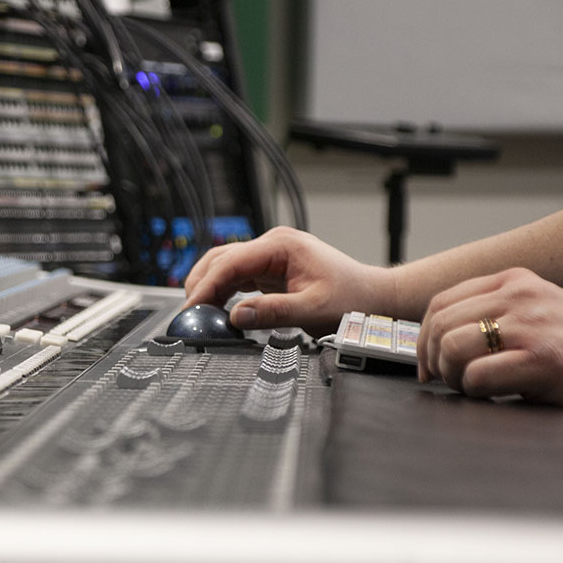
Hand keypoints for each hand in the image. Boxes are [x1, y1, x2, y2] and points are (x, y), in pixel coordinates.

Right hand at [183, 227, 394, 336]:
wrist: (373, 298)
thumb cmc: (352, 299)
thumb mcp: (313, 309)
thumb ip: (273, 312)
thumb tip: (237, 316)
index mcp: (281, 245)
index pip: (231, 261)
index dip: (207, 286)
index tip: (192, 307)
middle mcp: (273, 245)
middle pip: (221, 259)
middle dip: (201, 284)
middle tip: (188, 313)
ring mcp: (271, 256)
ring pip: (226, 267)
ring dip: (210, 289)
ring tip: (199, 314)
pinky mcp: (272, 270)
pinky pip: (238, 278)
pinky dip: (224, 293)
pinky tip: (217, 310)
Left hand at [417, 267, 562, 444]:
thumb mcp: (531, 319)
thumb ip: (489, 317)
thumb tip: (435, 342)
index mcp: (514, 281)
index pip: (440, 303)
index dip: (423, 340)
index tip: (428, 367)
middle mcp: (521, 294)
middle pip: (441, 325)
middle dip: (435, 361)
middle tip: (452, 383)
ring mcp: (533, 323)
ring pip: (454, 347)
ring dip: (454, 376)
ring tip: (474, 388)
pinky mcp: (544, 357)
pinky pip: (479, 375)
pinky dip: (476, 391)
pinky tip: (495, 395)